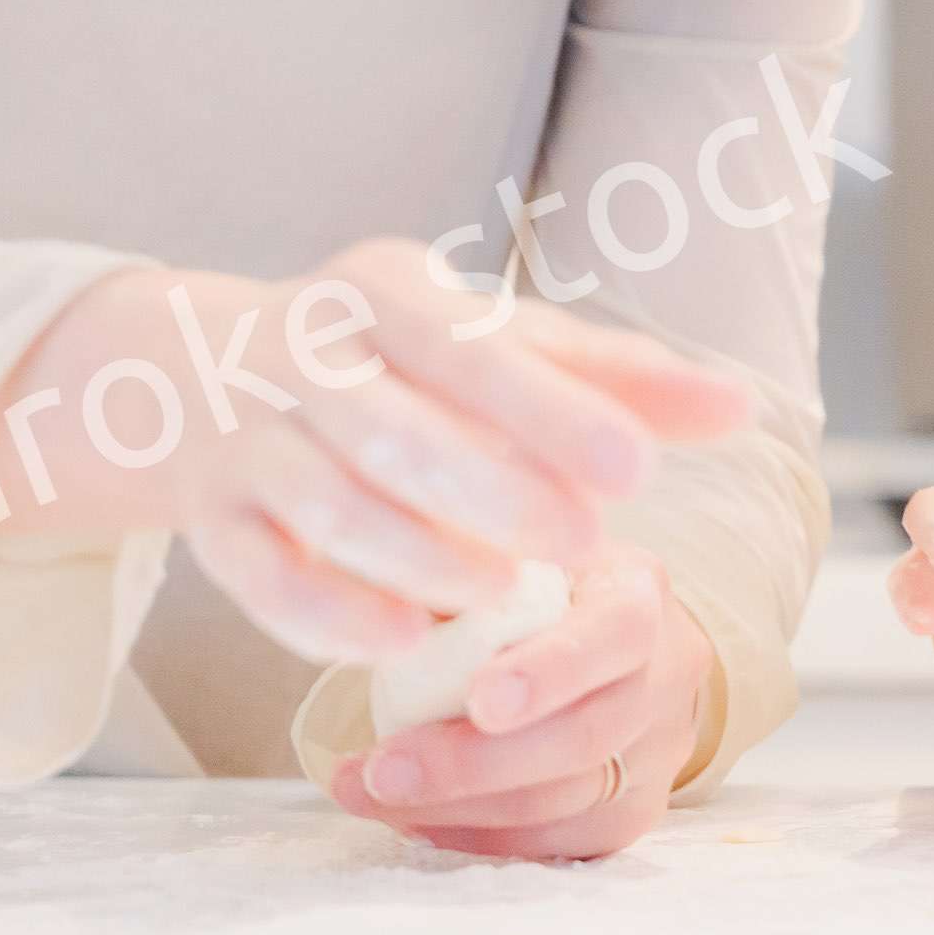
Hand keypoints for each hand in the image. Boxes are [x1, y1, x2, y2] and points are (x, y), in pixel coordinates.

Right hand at [0, 245, 750, 666]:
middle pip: (396, 428)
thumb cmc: (394, 358)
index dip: (555, 413)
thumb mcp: (491, 341)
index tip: (637, 470)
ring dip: (417, 555)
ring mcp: (245, 434)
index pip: (473, 350)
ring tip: (502, 597)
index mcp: (386, 291)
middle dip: (494, 491)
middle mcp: (305, 352)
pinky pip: (257, 574)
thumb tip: (740, 408)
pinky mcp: (210, 514)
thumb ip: (612, 377)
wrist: (193, 372)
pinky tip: (402, 643)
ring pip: (327, 503)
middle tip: (585, 546)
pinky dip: (327, 614)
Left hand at [325, 543, 713, 861]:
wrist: (620, 646)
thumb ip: (468, 569)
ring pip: (565, 801)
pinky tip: (413, 817)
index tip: (479, 700)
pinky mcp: (632, 813)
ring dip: (455, 808)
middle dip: (474, 763)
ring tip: (369, 794)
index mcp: (638, 591)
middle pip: (586, 735)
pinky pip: (554, 843)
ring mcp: (658, 753)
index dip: (551, 671)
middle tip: (383, 770)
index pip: (615, 632)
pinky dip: (475, 836)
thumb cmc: (542, 589)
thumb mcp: (516, 555)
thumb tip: (389, 590)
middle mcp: (667, 674)